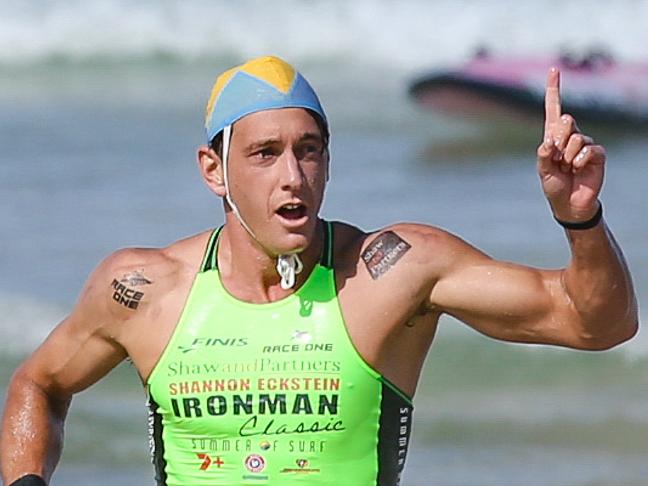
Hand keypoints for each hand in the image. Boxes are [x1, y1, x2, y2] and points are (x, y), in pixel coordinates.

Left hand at [537, 68, 604, 221]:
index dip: (554, 89)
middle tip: (557, 158)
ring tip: (568, 168)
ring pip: (576, 138)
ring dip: (568, 156)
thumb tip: (548, 141)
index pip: (554, 109)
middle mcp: (569, 136)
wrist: (570, 204)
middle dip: (558, 139)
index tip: (554, 69)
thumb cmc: (554, 186)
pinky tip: (578, 169)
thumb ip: (542, 155)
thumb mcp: (542, 171)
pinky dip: (580, 161)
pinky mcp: (596, 154)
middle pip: (565, 120)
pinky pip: (589, 149)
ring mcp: (584, 144)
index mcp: (553, 137)